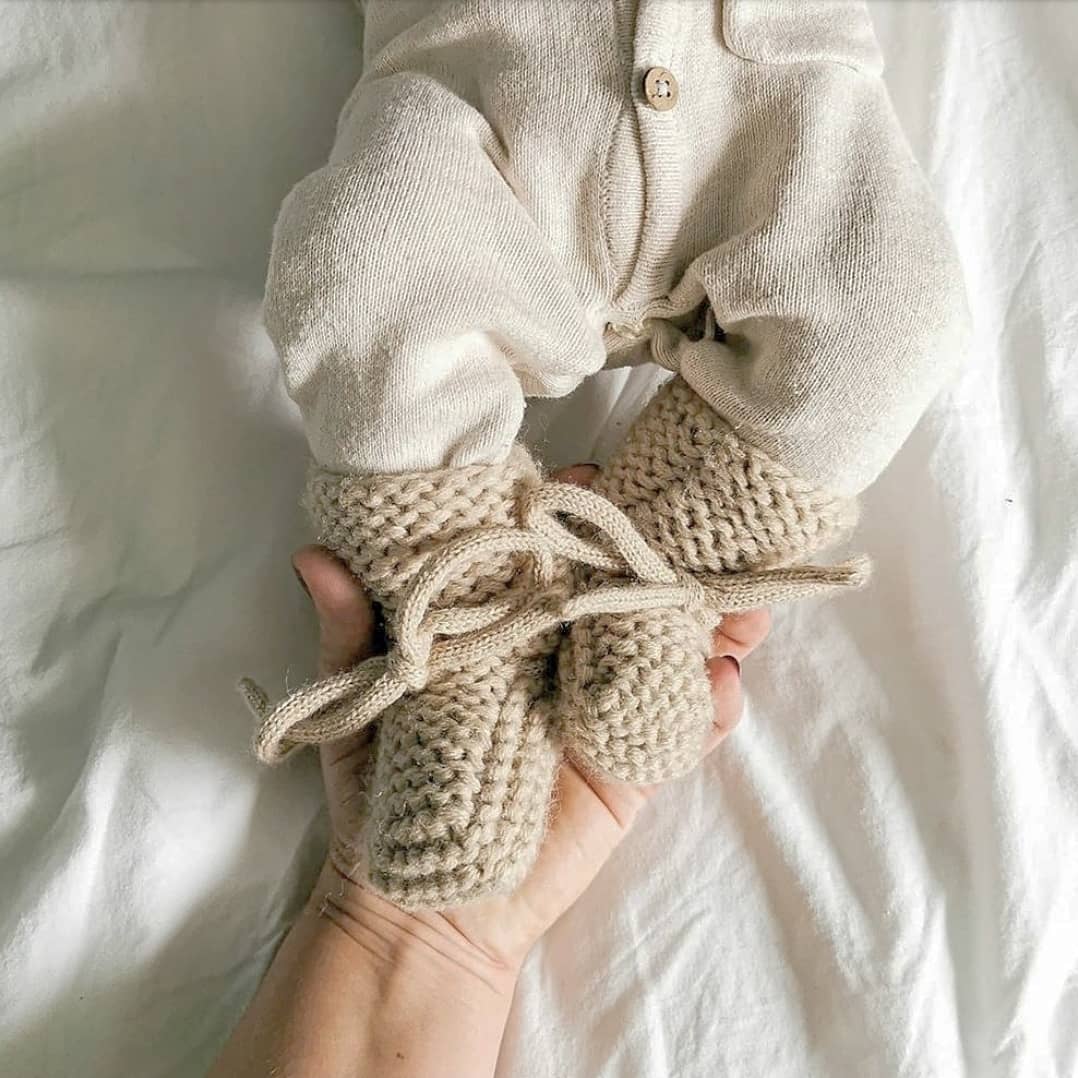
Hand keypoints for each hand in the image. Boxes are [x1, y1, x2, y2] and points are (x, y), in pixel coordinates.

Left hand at [291, 465, 770, 976]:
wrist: (421, 906)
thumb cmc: (380, 793)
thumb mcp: (361, 703)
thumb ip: (350, 633)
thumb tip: (312, 557)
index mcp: (503, 624)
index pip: (547, 551)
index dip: (574, 510)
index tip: (589, 475)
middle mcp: (560, 652)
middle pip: (624, 587)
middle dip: (667, 551)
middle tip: (702, 527)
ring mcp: (600, 705)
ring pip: (668, 646)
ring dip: (711, 617)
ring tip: (742, 602)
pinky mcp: (630, 764)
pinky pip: (685, 724)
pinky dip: (712, 702)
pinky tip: (722, 681)